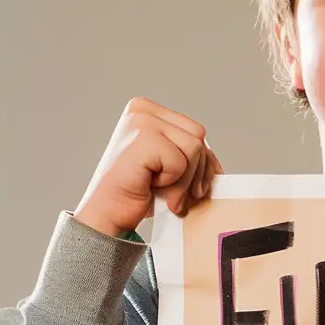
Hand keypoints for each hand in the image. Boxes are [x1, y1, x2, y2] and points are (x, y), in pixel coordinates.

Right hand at [73, 97, 218, 238]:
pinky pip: (181, 162)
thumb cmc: (135, 191)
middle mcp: (142, 109)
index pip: (194, 130)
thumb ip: (188, 156)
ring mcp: (141, 121)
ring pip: (194, 148)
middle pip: (198, 135)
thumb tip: (217, 168)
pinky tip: (150, 187)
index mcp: (147, 110)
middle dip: (196, 171)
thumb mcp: (167, 167)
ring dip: (184, 180)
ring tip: (166, 194)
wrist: (107, 214)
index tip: (192, 187)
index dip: (201, 162)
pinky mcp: (143, 139)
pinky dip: (172, 183)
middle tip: (179, 197)